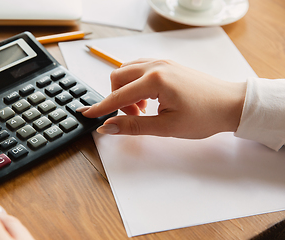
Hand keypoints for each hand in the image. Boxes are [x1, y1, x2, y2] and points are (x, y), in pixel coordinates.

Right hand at [79, 59, 246, 138]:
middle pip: (118, 77)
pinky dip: (135, 84)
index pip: (118, 95)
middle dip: (116, 98)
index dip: (100, 107)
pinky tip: (148, 99)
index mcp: (155, 80)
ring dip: (126, 91)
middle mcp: (156, 66)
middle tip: (132, 116)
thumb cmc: (204, 116)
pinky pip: (139, 69)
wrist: (231, 104)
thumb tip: (108, 127)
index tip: (85, 114)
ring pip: (127, 71)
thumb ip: (134, 126)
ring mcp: (162, 63)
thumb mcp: (167, 127)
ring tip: (142, 109)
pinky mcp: (167, 65)